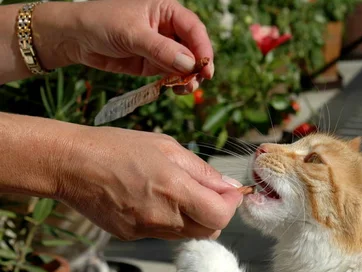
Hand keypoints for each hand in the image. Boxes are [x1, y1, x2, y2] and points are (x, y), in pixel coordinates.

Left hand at [35, 0, 212, 93]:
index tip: (206, 68)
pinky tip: (175, 89)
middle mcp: (167, 29)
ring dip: (188, 78)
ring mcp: (162, 48)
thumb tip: (189, 64)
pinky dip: (176, 83)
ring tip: (185, 88)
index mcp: (166, 11)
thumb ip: (161, 50)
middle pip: (194, 48)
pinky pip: (172, 75)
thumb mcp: (132, 34)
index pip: (193, 29)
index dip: (203, 48)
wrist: (74, 38)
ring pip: (185, 65)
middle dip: (197, 66)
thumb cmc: (101, 23)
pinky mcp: (153, 64)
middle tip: (196, 81)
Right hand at [56, 127, 242, 240]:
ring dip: (195, 218)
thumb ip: (203, 171)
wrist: (71, 164)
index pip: (220, 216)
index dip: (231, 205)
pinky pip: (163, 234)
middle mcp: (163, 216)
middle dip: (217, 214)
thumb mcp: (168, 147)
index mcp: (175, 190)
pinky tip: (154, 200)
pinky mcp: (132, 236)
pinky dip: (170, 221)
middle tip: (211, 193)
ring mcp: (146, 230)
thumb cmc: (119, 147)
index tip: (231, 192)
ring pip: (187, 234)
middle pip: (209, 231)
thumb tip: (230, 187)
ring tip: (180, 193)